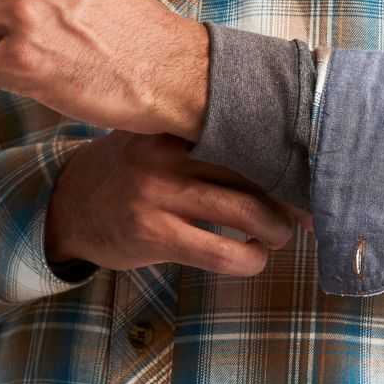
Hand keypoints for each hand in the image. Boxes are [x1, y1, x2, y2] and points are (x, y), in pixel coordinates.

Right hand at [45, 130, 312, 277]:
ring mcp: (157, 192)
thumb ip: (208, 136)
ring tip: (278, 236)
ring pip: (244, 210)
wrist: (70, 204)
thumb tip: (285, 152)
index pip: (247, 133)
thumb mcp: (162, 138)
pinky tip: (252, 258)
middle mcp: (168, 152)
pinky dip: (248, 259)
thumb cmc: (134, 170)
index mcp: (177, 124)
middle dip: (289, 197)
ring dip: (275, 230)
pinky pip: (219, 251)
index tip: (312, 171)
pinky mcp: (152, 234)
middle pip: (254, 170)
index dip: (286, 156)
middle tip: (303, 213)